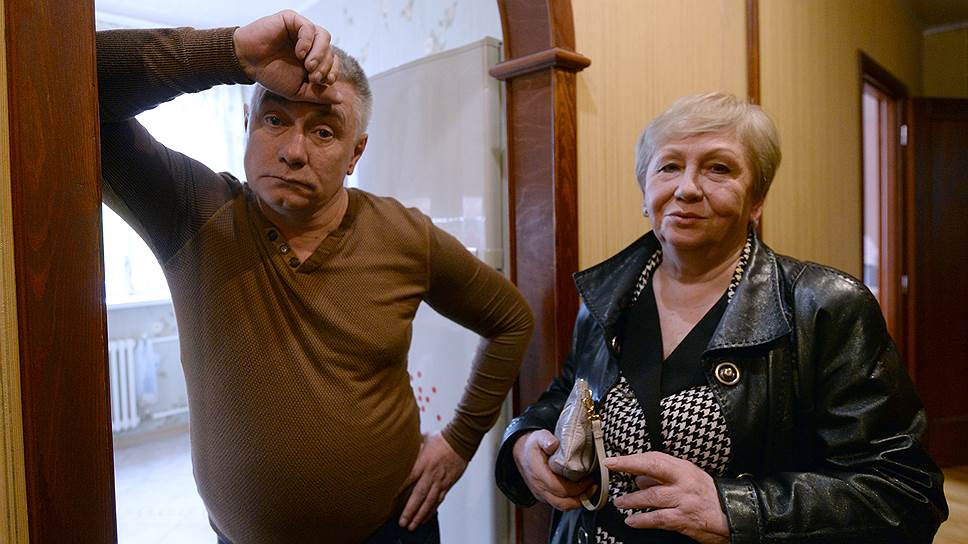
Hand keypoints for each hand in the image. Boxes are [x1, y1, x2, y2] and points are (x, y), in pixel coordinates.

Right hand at [233, 10, 342, 103]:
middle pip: (330, 49)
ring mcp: (301, 30)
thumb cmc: (270, 75)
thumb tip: (341, 98)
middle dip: (325, 65)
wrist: (247, 63)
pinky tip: (299, 53)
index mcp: (313, 58)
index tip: (326, 82)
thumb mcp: (297, 91)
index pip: (333, 61)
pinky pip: (308, 27)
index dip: (333, 71)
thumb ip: (318, 94)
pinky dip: (307, 41)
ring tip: (309, 66)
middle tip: (313, 76)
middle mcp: (310, 43)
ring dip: (320, 53)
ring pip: (324, 36)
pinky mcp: (291, 20)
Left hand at [399, 432, 467, 530]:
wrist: (461, 441)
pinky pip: (439, 500)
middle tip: (402, 522)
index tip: (390, 502)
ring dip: (420, 515)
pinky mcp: (447, 484)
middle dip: (410, 511)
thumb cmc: (442, 438)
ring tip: (412, 525)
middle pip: (419, 496)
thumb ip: (411, 446)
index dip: (399, 491)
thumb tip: (399, 446)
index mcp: (423, 463)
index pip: (408, 479)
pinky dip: (432, 511)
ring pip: (430, 502)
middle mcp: (431, 474)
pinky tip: (425, 517)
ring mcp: (440, 481)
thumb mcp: (423, 439)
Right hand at [512, 429, 594, 510]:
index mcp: (538, 474)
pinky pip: (559, 503)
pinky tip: (580, 491)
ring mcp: (541, 494)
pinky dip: (571, 500)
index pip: (559, 488)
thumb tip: (554, 444)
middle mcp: (539, 487)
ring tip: (589, 490)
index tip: (588, 478)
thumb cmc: (532, 446)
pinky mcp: (544, 496)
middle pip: (562, 503)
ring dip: (577, 501)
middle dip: (580, 498)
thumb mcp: (538, 437)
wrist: (521, 453)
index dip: (577, 487)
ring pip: (561, 506)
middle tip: (592, 486)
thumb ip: (546, 439)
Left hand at [604, 452, 728, 543]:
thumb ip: (663, 477)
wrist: (731, 515)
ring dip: (632, 500)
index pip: (654, 458)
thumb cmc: (706, 495)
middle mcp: (683, 482)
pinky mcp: (683, 519)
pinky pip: (658, 519)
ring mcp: (683, 501)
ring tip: (620, 502)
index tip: (614, 460)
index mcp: (683, 469)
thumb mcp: (687, 478)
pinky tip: (632, 520)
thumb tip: (639, 478)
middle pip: (652, 470)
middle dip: (629, 467)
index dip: (632, 458)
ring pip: (652, 497)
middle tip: (610, 469)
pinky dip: (642, 520)